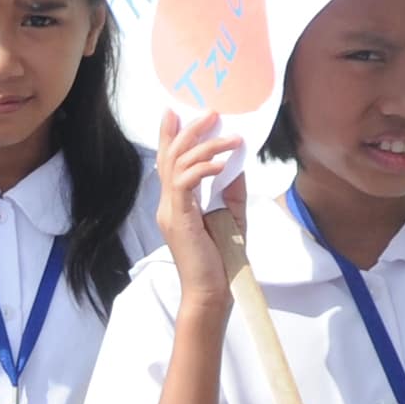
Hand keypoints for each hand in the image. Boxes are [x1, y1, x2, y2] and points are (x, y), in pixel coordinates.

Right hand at [153, 111, 243, 292]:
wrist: (212, 292)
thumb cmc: (220, 260)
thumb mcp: (232, 215)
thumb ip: (231, 188)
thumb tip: (237, 160)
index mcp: (176, 203)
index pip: (168, 163)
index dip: (168, 136)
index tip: (174, 112)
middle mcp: (168, 204)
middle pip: (170, 156)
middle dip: (189, 131)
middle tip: (210, 113)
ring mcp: (170, 211)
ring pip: (178, 164)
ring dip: (204, 146)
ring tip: (229, 137)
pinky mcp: (179, 218)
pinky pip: (186, 182)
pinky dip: (204, 168)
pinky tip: (222, 163)